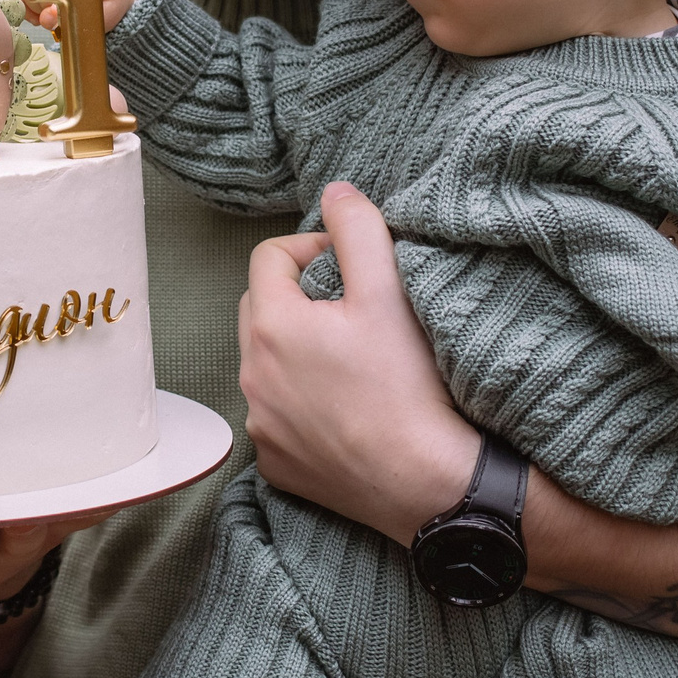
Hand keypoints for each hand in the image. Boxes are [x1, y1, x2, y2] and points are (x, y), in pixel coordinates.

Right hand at [6, 0, 137, 31]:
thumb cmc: (108, 0)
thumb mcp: (106, 14)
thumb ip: (83, 18)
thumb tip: (48, 17)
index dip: (47, 5)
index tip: (53, 18)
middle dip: (36, 8)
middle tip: (51, 17)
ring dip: (26, 4)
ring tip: (44, 12)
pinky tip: (34, 6)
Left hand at [238, 180, 480, 545]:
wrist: (427, 484)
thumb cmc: (408, 387)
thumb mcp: (389, 292)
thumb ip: (358, 231)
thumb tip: (335, 193)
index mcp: (272, 326)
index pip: (269, 257)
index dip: (310, 248)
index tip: (349, 262)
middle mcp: (251, 377)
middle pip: (261, 310)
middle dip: (298, 298)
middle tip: (351, 308)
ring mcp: (261, 426)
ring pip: (266, 366)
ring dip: (296, 352)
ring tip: (350, 359)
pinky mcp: (275, 466)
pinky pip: (277, 418)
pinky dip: (301, 405)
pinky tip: (345, 409)